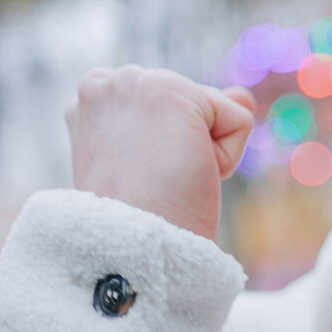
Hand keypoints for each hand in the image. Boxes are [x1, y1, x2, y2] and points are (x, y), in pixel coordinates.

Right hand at [64, 66, 254, 238]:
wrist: (132, 249)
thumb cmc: (141, 219)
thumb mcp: (166, 160)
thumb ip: (200, 117)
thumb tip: (241, 95)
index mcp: (89, 104)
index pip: (163, 111)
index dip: (166, 151)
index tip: (139, 180)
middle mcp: (101, 84)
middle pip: (189, 104)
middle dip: (187, 145)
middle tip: (156, 182)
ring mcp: (133, 82)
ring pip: (213, 110)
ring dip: (205, 151)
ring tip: (169, 178)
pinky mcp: (170, 91)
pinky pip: (238, 120)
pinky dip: (228, 156)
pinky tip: (190, 172)